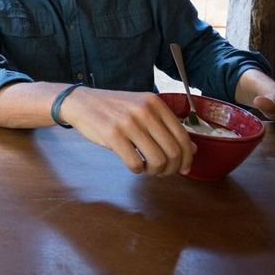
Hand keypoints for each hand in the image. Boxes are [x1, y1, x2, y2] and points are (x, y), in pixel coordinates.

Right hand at [62, 88, 195, 176]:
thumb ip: (166, 127)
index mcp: (156, 103)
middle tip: (163, 172)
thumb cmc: (114, 108)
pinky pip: (135, 163)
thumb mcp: (143, 110)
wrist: (81, 102)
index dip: (187, 158)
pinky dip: (137, 170)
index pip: (183, 136)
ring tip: (147, 169)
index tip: (183, 168)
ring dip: (155, 171)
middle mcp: (145, 111)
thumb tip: (192, 150)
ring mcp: (128, 122)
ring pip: (157, 160)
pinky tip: (133, 164)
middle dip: (172, 168)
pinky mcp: (112, 135)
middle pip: (173, 151)